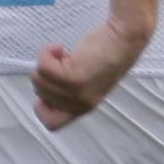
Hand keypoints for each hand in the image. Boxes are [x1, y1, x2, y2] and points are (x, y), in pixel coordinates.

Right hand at [33, 15, 152, 129]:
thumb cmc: (106, 54)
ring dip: (46, 62)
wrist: (124, 39)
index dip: (43, 106)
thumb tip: (43, 89)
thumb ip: (69, 92)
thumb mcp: (88, 82)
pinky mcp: (73, 77)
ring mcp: (76, 92)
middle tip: (64, 62)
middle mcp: (80, 104)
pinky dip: (46, 53)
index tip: (51, 86)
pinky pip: (43, 66)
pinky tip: (59, 48)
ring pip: (39, 78)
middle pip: (40, 93)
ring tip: (64, 55)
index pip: (52, 124)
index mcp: (84, 107)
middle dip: (46, 74)